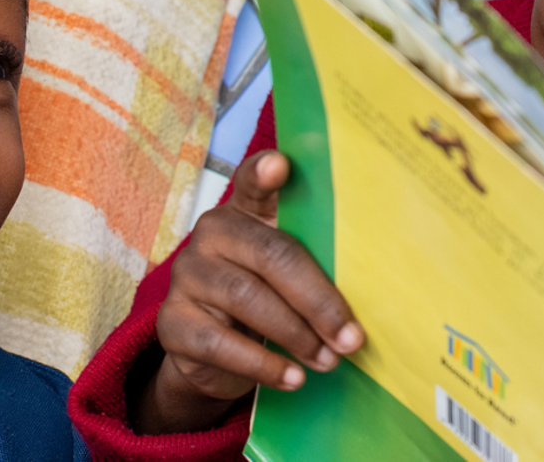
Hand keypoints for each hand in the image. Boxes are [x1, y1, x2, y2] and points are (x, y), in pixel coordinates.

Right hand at [132, 151, 363, 433]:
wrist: (216, 356)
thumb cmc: (270, 302)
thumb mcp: (291, 278)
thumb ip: (319, 266)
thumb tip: (371, 293)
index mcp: (248, 211)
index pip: (253, 182)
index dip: (265, 172)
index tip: (281, 166)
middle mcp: (212, 233)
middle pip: (271, 255)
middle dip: (318, 300)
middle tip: (352, 338)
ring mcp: (188, 275)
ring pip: (248, 299)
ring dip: (296, 335)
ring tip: (329, 361)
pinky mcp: (173, 321)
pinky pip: (221, 342)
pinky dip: (264, 364)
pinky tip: (293, 378)